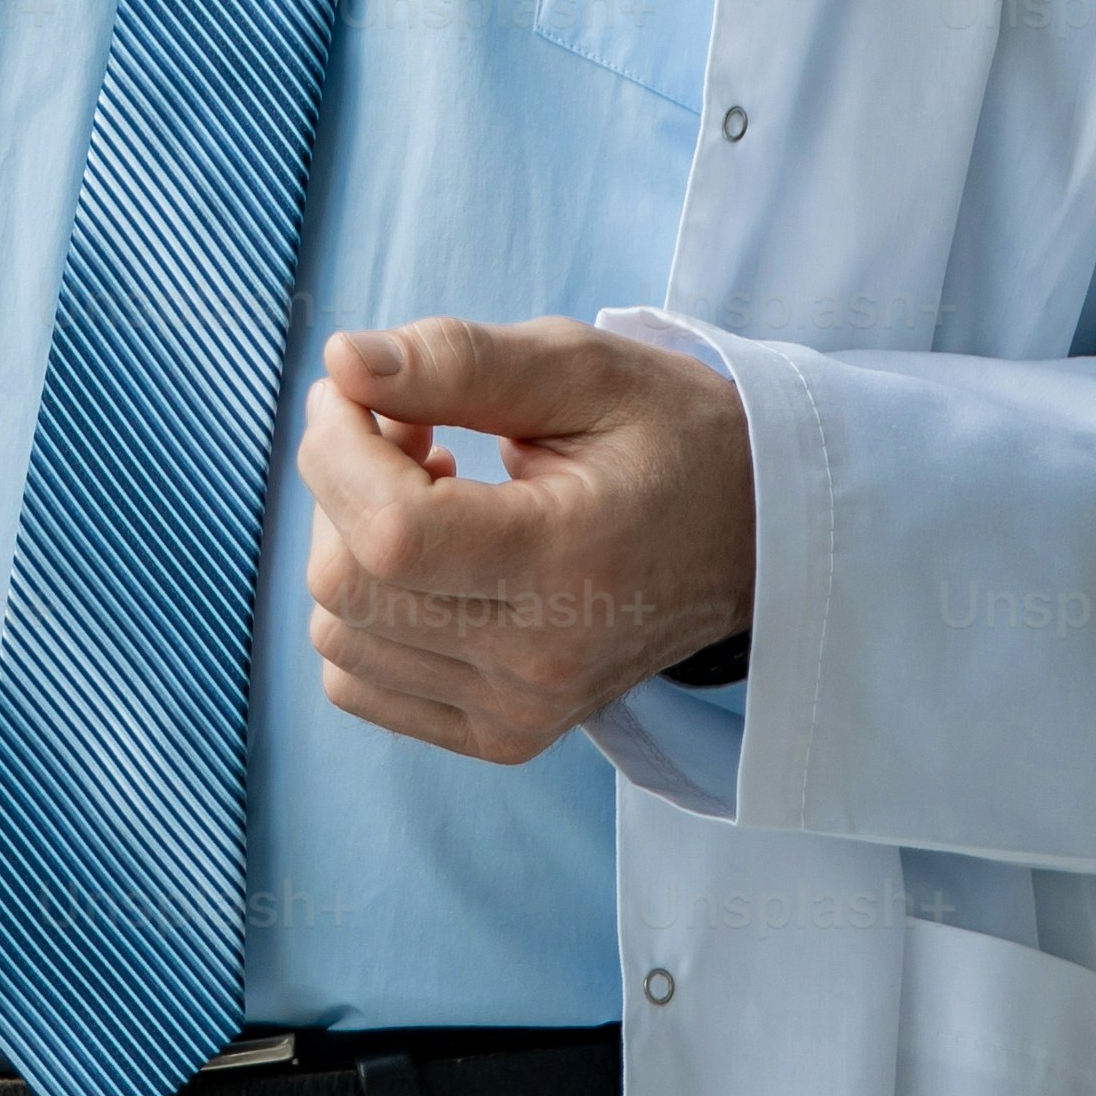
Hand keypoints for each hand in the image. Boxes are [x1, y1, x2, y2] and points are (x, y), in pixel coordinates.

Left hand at [295, 315, 753, 764]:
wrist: (756, 541)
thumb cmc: (673, 439)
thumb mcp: (586, 368)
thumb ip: (462, 360)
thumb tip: (339, 363)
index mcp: (569, 563)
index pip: (391, 532)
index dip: (339, 445)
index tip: (359, 388)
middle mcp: (540, 663)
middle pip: (346, 585)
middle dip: (340, 481)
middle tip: (410, 425)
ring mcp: (520, 713)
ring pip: (339, 633)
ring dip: (352, 541)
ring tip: (433, 487)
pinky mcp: (502, 735)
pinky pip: (360, 682)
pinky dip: (366, 608)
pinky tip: (431, 556)